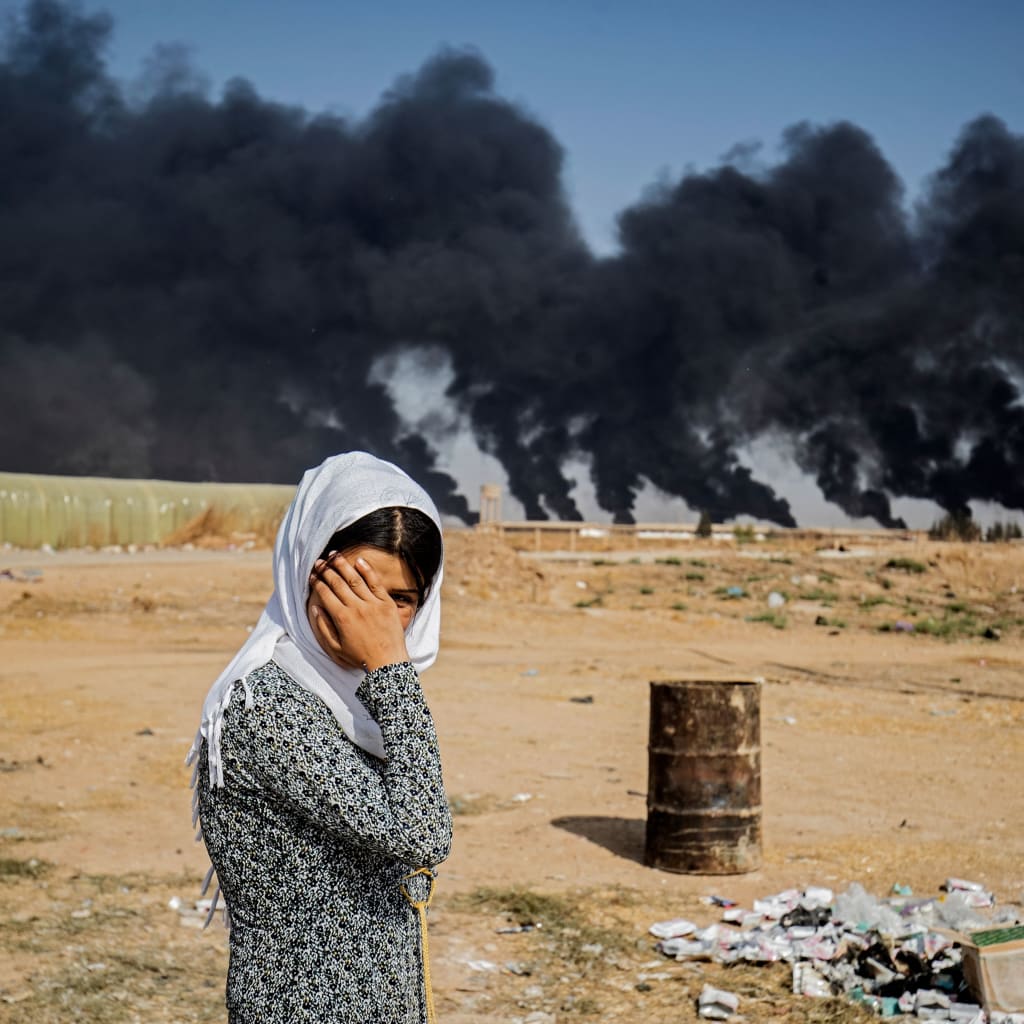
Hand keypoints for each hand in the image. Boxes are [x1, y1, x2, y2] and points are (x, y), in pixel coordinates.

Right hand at [307, 553, 410, 671]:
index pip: (326, 594)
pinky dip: (367, 570)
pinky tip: (359, 560)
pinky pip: (375, 583)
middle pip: (338, 583)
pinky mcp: (386, 603)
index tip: (311, 576)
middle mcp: (356, 607)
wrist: (388, 662)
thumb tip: (315, 609)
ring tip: (334, 554)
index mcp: (342, 618)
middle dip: (326, 570)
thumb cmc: (360, 657)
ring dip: (343, 565)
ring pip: (355, 579)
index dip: (317, 583)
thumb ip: (323, 628)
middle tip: (319, 562)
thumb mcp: (335, 649)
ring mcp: (372, 604)